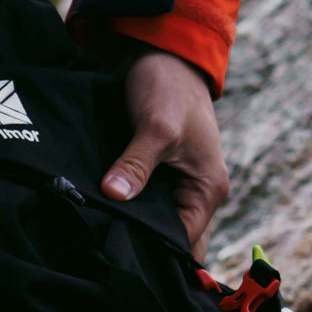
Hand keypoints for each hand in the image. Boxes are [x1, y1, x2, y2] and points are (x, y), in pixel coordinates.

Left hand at [101, 49, 228, 254]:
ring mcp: (180, 186)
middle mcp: (198, 194)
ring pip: (158, 224)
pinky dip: (130, 211)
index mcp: (208, 189)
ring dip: (135, 227)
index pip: (186, 243)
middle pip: (174, 240)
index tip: (120, 254)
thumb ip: (136, 164)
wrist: (164, 57)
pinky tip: (105, 216)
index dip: (156, 252)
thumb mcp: (155, 127)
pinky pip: (147, 206)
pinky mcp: (161, 176)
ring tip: (102, 237)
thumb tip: (114, 196)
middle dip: (146, 247)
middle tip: (106, 252)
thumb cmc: (168, 89)